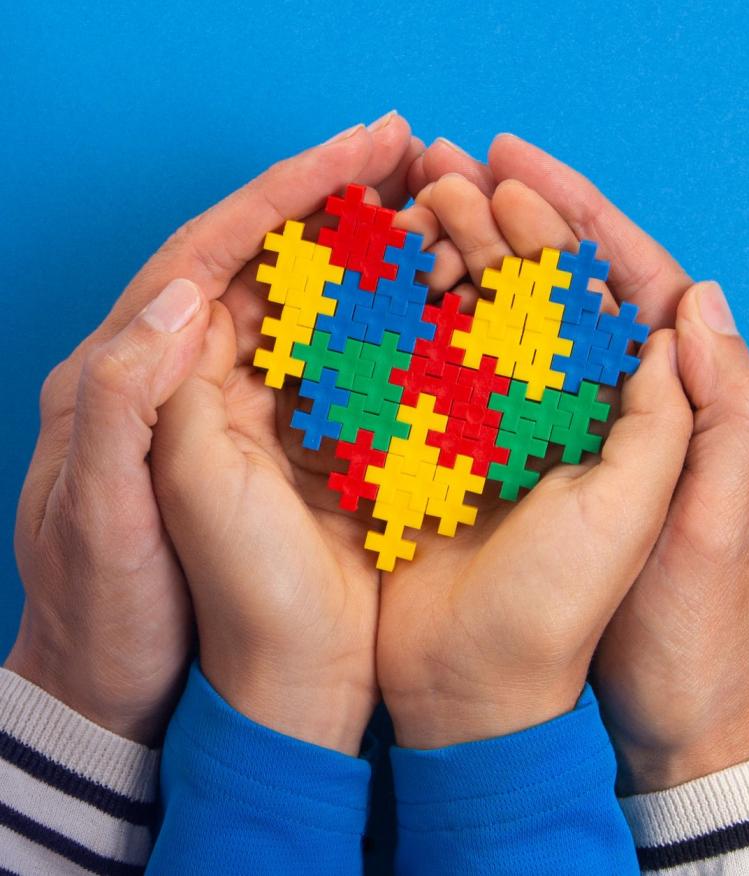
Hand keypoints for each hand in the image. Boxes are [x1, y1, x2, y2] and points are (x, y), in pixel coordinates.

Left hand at [6, 113, 420, 745]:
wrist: (151, 693)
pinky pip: (343, 371)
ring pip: (312, 309)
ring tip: (435, 205)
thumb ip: (124, 402)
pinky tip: (438, 302)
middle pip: (268, 264)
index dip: (284, 195)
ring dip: (370, 254)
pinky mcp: (292, 448)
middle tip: (407, 149)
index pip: (210, 254)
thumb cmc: (115, 613)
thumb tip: (184, 293)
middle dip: (335, 201)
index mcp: (133, 374)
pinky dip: (387, 329)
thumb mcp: (103, 514)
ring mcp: (248, 410)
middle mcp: (193, 376)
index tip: (356, 148)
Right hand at [376, 173, 692, 748]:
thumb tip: (694, 304)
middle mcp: (573, 410)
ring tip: (409, 204)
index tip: (517, 161)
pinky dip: (411, 325)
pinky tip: (380, 280)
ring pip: (482, 322)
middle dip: (499, 221)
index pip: (620, 291)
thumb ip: (704, 417)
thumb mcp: (680, 522)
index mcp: (641, 414)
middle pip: (542, 293)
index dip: (573, 218)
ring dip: (451, 259)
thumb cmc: (607, 625)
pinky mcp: (447, 456)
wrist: (504, 700)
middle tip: (444, 161)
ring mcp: (504, 428)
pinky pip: (434, 374)